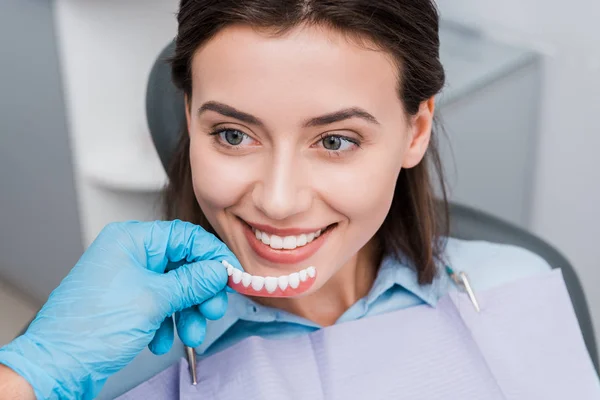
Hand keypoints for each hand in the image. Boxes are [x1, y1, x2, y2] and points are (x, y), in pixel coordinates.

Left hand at [0, 220, 240, 399]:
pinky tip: (160, 339)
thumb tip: (218, 270)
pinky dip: (167, 322)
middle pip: (182, 264)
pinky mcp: (127, 302)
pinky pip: (160, 305)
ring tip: (191, 333)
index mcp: (132, 241)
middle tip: (214, 309)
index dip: (212, 255)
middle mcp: (129, 255)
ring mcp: (127, 279)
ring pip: (174, 288)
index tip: (231, 274)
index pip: (185, 236)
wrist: (57, 367)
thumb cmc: (91, 329)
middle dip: (200, 291)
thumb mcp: (154, 300)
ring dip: (187, 312)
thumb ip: (192, 282)